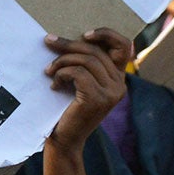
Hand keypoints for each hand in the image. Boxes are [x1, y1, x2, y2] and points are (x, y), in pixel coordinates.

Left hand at [43, 28, 130, 152]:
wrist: (64, 140)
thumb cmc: (66, 110)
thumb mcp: (79, 85)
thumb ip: (85, 66)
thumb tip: (67, 40)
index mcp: (118, 78)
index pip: (125, 45)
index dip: (106, 34)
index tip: (83, 34)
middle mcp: (120, 85)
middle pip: (96, 51)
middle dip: (68, 44)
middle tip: (48, 41)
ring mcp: (111, 93)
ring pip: (87, 60)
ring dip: (62, 61)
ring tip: (48, 71)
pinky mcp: (97, 99)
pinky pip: (78, 73)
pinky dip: (62, 74)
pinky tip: (54, 85)